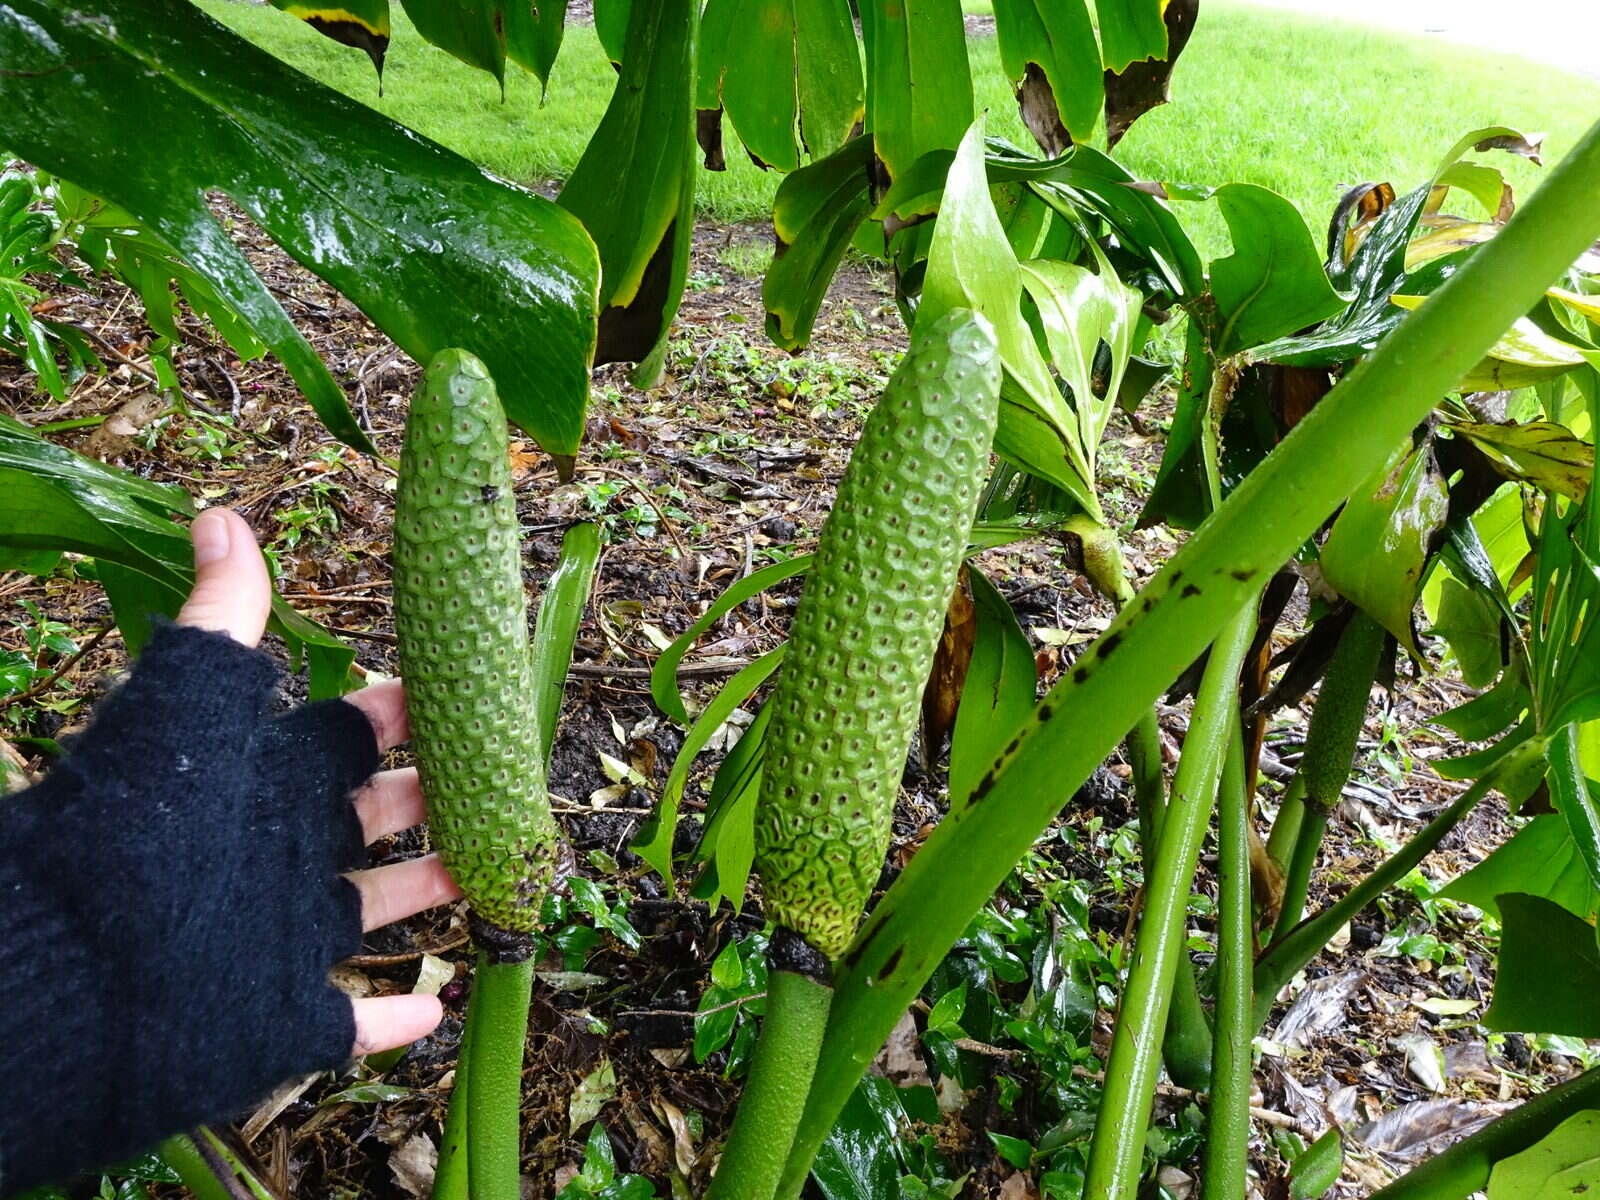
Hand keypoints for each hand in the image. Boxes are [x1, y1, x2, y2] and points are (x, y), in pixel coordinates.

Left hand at [179, 508, 459, 1055]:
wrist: (81, 969)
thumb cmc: (146, 823)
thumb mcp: (191, 705)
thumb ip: (224, 619)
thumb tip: (221, 513)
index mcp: (267, 782)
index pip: (349, 736)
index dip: (403, 712)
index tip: (460, 689)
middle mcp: (280, 856)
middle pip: (373, 819)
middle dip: (436, 798)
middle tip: (499, 778)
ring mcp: (284, 941)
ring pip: (377, 914)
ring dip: (435, 894)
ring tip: (496, 874)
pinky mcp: (283, 1022)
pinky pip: (354, 1026)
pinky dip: (397, 1020)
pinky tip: (440, 1005)